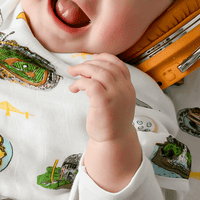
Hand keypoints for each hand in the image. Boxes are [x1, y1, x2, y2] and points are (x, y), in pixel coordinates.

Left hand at [68, 53, 141, 191]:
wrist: (114, 141)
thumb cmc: (111, 121)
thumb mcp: (116, 100)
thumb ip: (111, 86)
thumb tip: (92, 70)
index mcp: (128, 88)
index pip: (119, 65)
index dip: (105, 58)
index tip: (92, 58)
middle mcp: (124, 89)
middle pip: (107, 66)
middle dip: (89, 63)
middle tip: (76, 68)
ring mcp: (115, 95)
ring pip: (99, 72)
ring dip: (83, 69)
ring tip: (72, 73)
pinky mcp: (104, 102)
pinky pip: (91, 84)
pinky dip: (80, 82)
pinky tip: (74, 88)